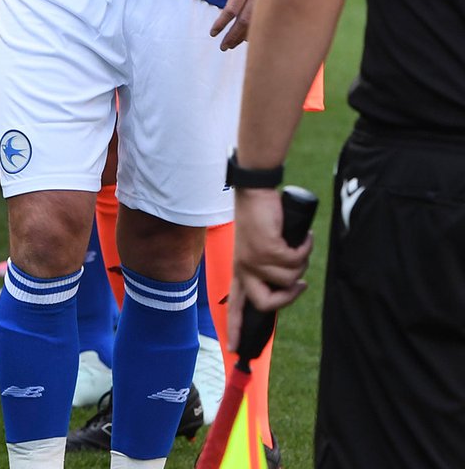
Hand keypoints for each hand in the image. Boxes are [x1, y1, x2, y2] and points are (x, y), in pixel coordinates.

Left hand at [202, 0, 279, 50]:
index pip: (231, 9)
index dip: (221, 23)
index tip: (213, 32)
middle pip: (245, 21)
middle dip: (233, 36)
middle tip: (223, 46)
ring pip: (258, 22)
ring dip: (245, 35)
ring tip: (234, 44)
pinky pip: (269, 16)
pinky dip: (259, 28)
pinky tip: (252, 34)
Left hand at [228, 188, 311, 348]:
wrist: (253, 191)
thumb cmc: (259, 217)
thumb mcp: (258, 247)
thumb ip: (267, 267)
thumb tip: (290, 284)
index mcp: (240, 270)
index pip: (235, 305)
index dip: (237, 327)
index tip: (234, 348)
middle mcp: (245, 268)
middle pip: (267, 304)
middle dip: (288, 298)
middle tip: (300, 283)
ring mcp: (256, 260)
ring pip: (290, 279)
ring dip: (301, 261)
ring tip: (297, 243)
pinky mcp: (269, 248)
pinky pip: (297, 259)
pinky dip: (305, 246)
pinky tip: (303, 236)